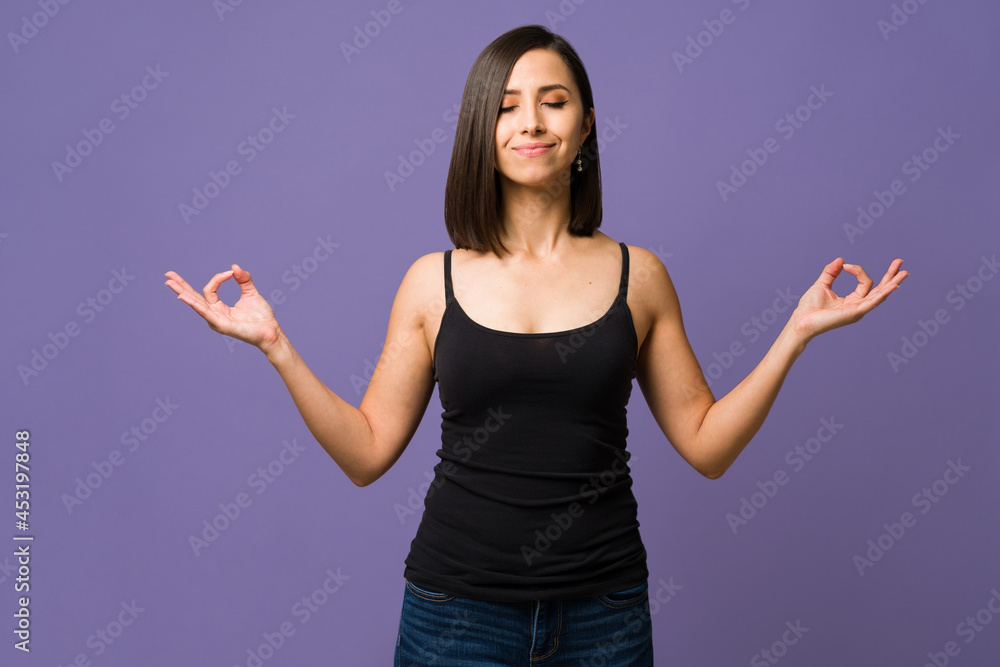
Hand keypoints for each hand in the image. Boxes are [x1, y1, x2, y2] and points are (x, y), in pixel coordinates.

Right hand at [164, 264, 282, 351]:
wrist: (271, 331)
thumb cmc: (261, 316)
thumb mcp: (251, 293)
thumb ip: (243, 279)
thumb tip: (234, 267)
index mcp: (219, 308)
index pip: (209, 290)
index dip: (218, 278)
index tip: (231, 272)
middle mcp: (214, 315)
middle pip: (194, 298)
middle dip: (181, 285)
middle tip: (167, 274)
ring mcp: (216, 321)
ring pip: (196, 303)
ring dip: (182, 292)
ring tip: (169, 282)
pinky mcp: (221, 325)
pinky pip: (205, 312)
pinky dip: (194, 303)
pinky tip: (183, 296)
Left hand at [789, 257, 908, 340]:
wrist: (801, 320)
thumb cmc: (809, 307)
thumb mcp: (822, 284)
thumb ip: (832, 272)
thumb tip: (841, 259)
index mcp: (852, 300)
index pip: (864, 282)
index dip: (857, 270)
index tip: (845, 265)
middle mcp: (858, 306)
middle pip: (879, 289)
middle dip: (890, 276)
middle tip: (900, 262)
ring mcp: (858, 310)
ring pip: (880, 295)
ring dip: (892, 283)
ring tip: (904, 273)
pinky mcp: (854, 313)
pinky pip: (872, 302)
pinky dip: (883, 293)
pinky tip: (893, 286)